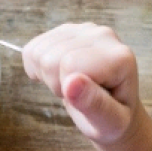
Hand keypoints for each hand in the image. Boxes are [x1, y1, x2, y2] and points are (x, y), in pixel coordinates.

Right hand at [22, 23, 142, 145]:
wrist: (114, 107)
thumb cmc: (113, 118)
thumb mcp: (108, 122)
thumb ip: (94, 104)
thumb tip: (71, 83)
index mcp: (119, 58)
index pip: (69, 63)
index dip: (66, 87)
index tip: (82, 99)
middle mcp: (102, 35)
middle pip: (50, 57)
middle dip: (55, 82)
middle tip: (76, 94)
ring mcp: (83, 29)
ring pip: (38, 50)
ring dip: (46, 74)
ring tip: (69, 84)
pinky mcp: (67, 30)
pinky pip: (32, 47)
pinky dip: (36, 66)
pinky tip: (57, 74)